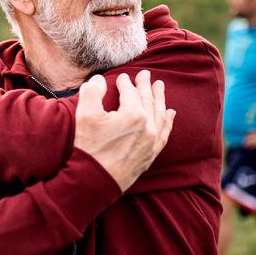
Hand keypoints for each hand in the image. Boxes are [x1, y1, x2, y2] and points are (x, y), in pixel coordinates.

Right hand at [74, 70, 175, 191]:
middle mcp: (148, 126)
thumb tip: (99, 80)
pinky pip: (164, 133)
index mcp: (134, 114)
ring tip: (160, 87)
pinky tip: (170, 114)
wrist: (94, 180)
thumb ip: (92, 91)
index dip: (126, 83)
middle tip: (146, 74)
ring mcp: (152, 141)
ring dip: (160, 99)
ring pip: (159, 114)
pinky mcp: (151, 154)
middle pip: (148, 100)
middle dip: (146, 86)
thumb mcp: (85, 114)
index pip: (131, 92)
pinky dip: (167, 121)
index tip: (122, 77)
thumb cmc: (89, 147)